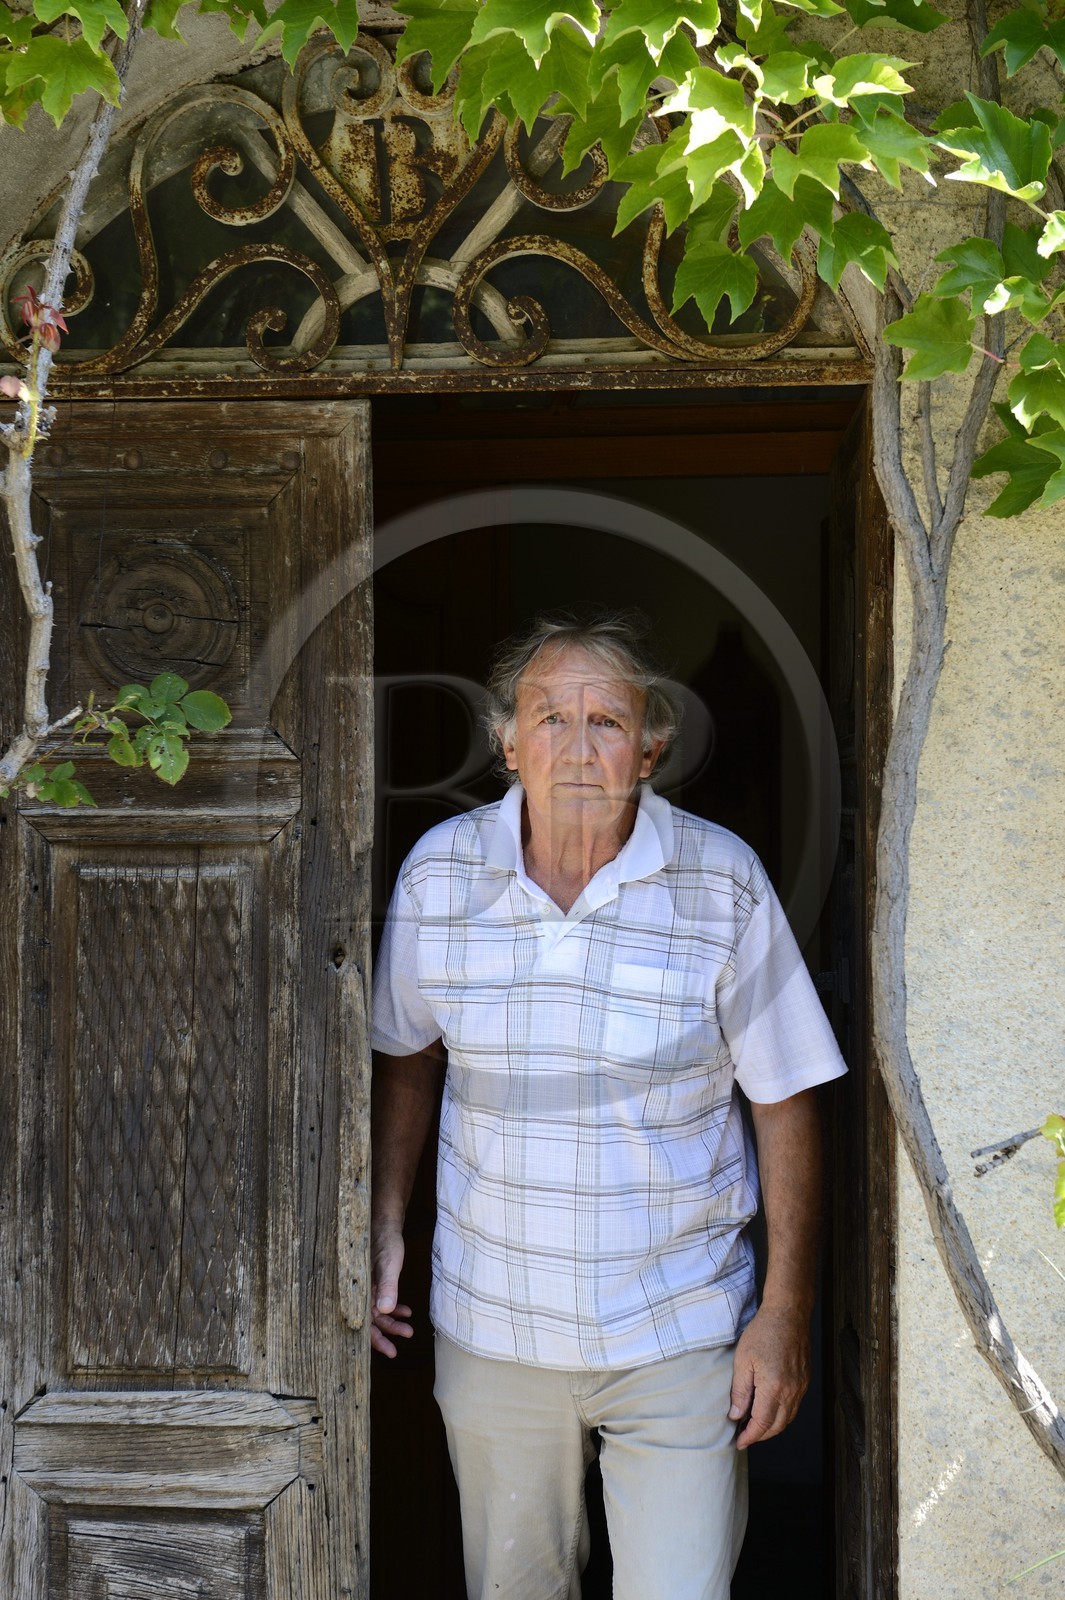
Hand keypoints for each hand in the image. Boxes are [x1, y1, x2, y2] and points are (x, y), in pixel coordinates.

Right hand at [370, 1219, 413, 1357]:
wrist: (384, 1221)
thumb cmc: (384, 1241)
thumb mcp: (388, 1264)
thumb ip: (387, 1286)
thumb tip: (386, 1310)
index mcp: (357, 1291)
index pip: (363, 1324)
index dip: (375, 1340)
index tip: (391, 1352)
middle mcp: (359, 1292)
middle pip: (370, 1322)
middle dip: (386, 1334)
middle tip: (400, 1345)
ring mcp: (365, 1288)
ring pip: (378, 1312)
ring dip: (392, 1322)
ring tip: (409, 1330)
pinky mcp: (373, 1282)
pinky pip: (382, 1301)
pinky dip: (394, 1307)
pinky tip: (406, 1312)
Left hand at [728, 1304, 810, 1449]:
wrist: (788, 1314)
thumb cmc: (763, 1332)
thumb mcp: (743, 1360)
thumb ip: (740, 1391)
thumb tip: (736, 1416)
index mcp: (774, 1387)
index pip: (762, 1424)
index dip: (750, 1436)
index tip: (739, 1442)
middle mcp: (791, 1391)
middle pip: (776, 1426)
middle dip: (760, 1435)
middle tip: (744, 1437)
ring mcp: (801, 1387)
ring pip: (787, 1419)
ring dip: (771, 1427)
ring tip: (754, 1426)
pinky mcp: (805, 1381)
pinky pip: (793, 1407)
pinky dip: (781, 1415)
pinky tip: (768, 1410)